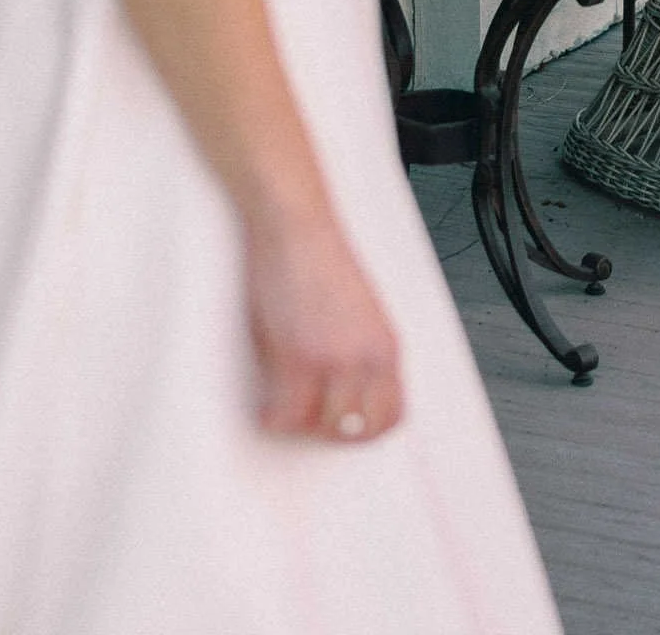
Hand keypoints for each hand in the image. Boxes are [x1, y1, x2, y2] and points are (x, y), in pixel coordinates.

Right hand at [243, 210, 403, 442]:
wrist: (296, 226)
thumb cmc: (319, 257)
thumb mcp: (357, 310)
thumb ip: (357, 351)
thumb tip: (341, 389)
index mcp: (386, 344)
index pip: (394, 413)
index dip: (369, 430)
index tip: (348, 429)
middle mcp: (367, 357)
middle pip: (361, 429)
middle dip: (333, 434)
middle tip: (310, 424)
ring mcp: (333, 361)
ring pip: (325, 428)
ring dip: (303, 428)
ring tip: (285, 413)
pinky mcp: (297, 358)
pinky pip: (286, 415)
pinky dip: (273, 420)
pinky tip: (266, 410)